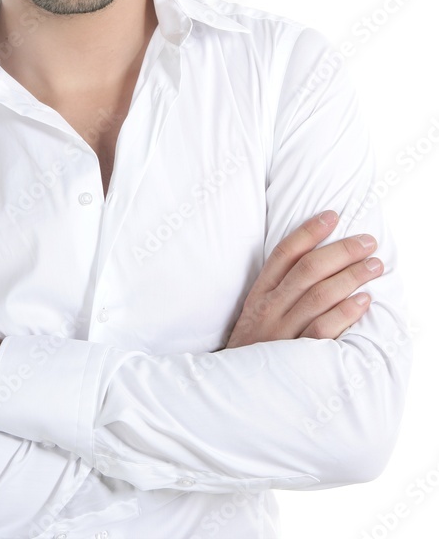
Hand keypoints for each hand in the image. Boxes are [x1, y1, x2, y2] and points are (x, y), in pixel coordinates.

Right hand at [225, 210, 382, 347]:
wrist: (234, 392)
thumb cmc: (253, 349)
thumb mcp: (255, 315)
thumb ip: (278, 291)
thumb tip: (315, 264)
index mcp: (259, 295)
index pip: (284, 254)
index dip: (309, 231)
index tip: (332, 216)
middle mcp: (269, 309)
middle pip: (308, 270)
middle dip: (341, 251)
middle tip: (367, 242)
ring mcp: (282, 332)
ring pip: (320, 295)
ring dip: (351, 276)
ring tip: (374, 265)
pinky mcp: (296, 356)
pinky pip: (323, 329)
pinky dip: (345, 312)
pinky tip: (364, 300)